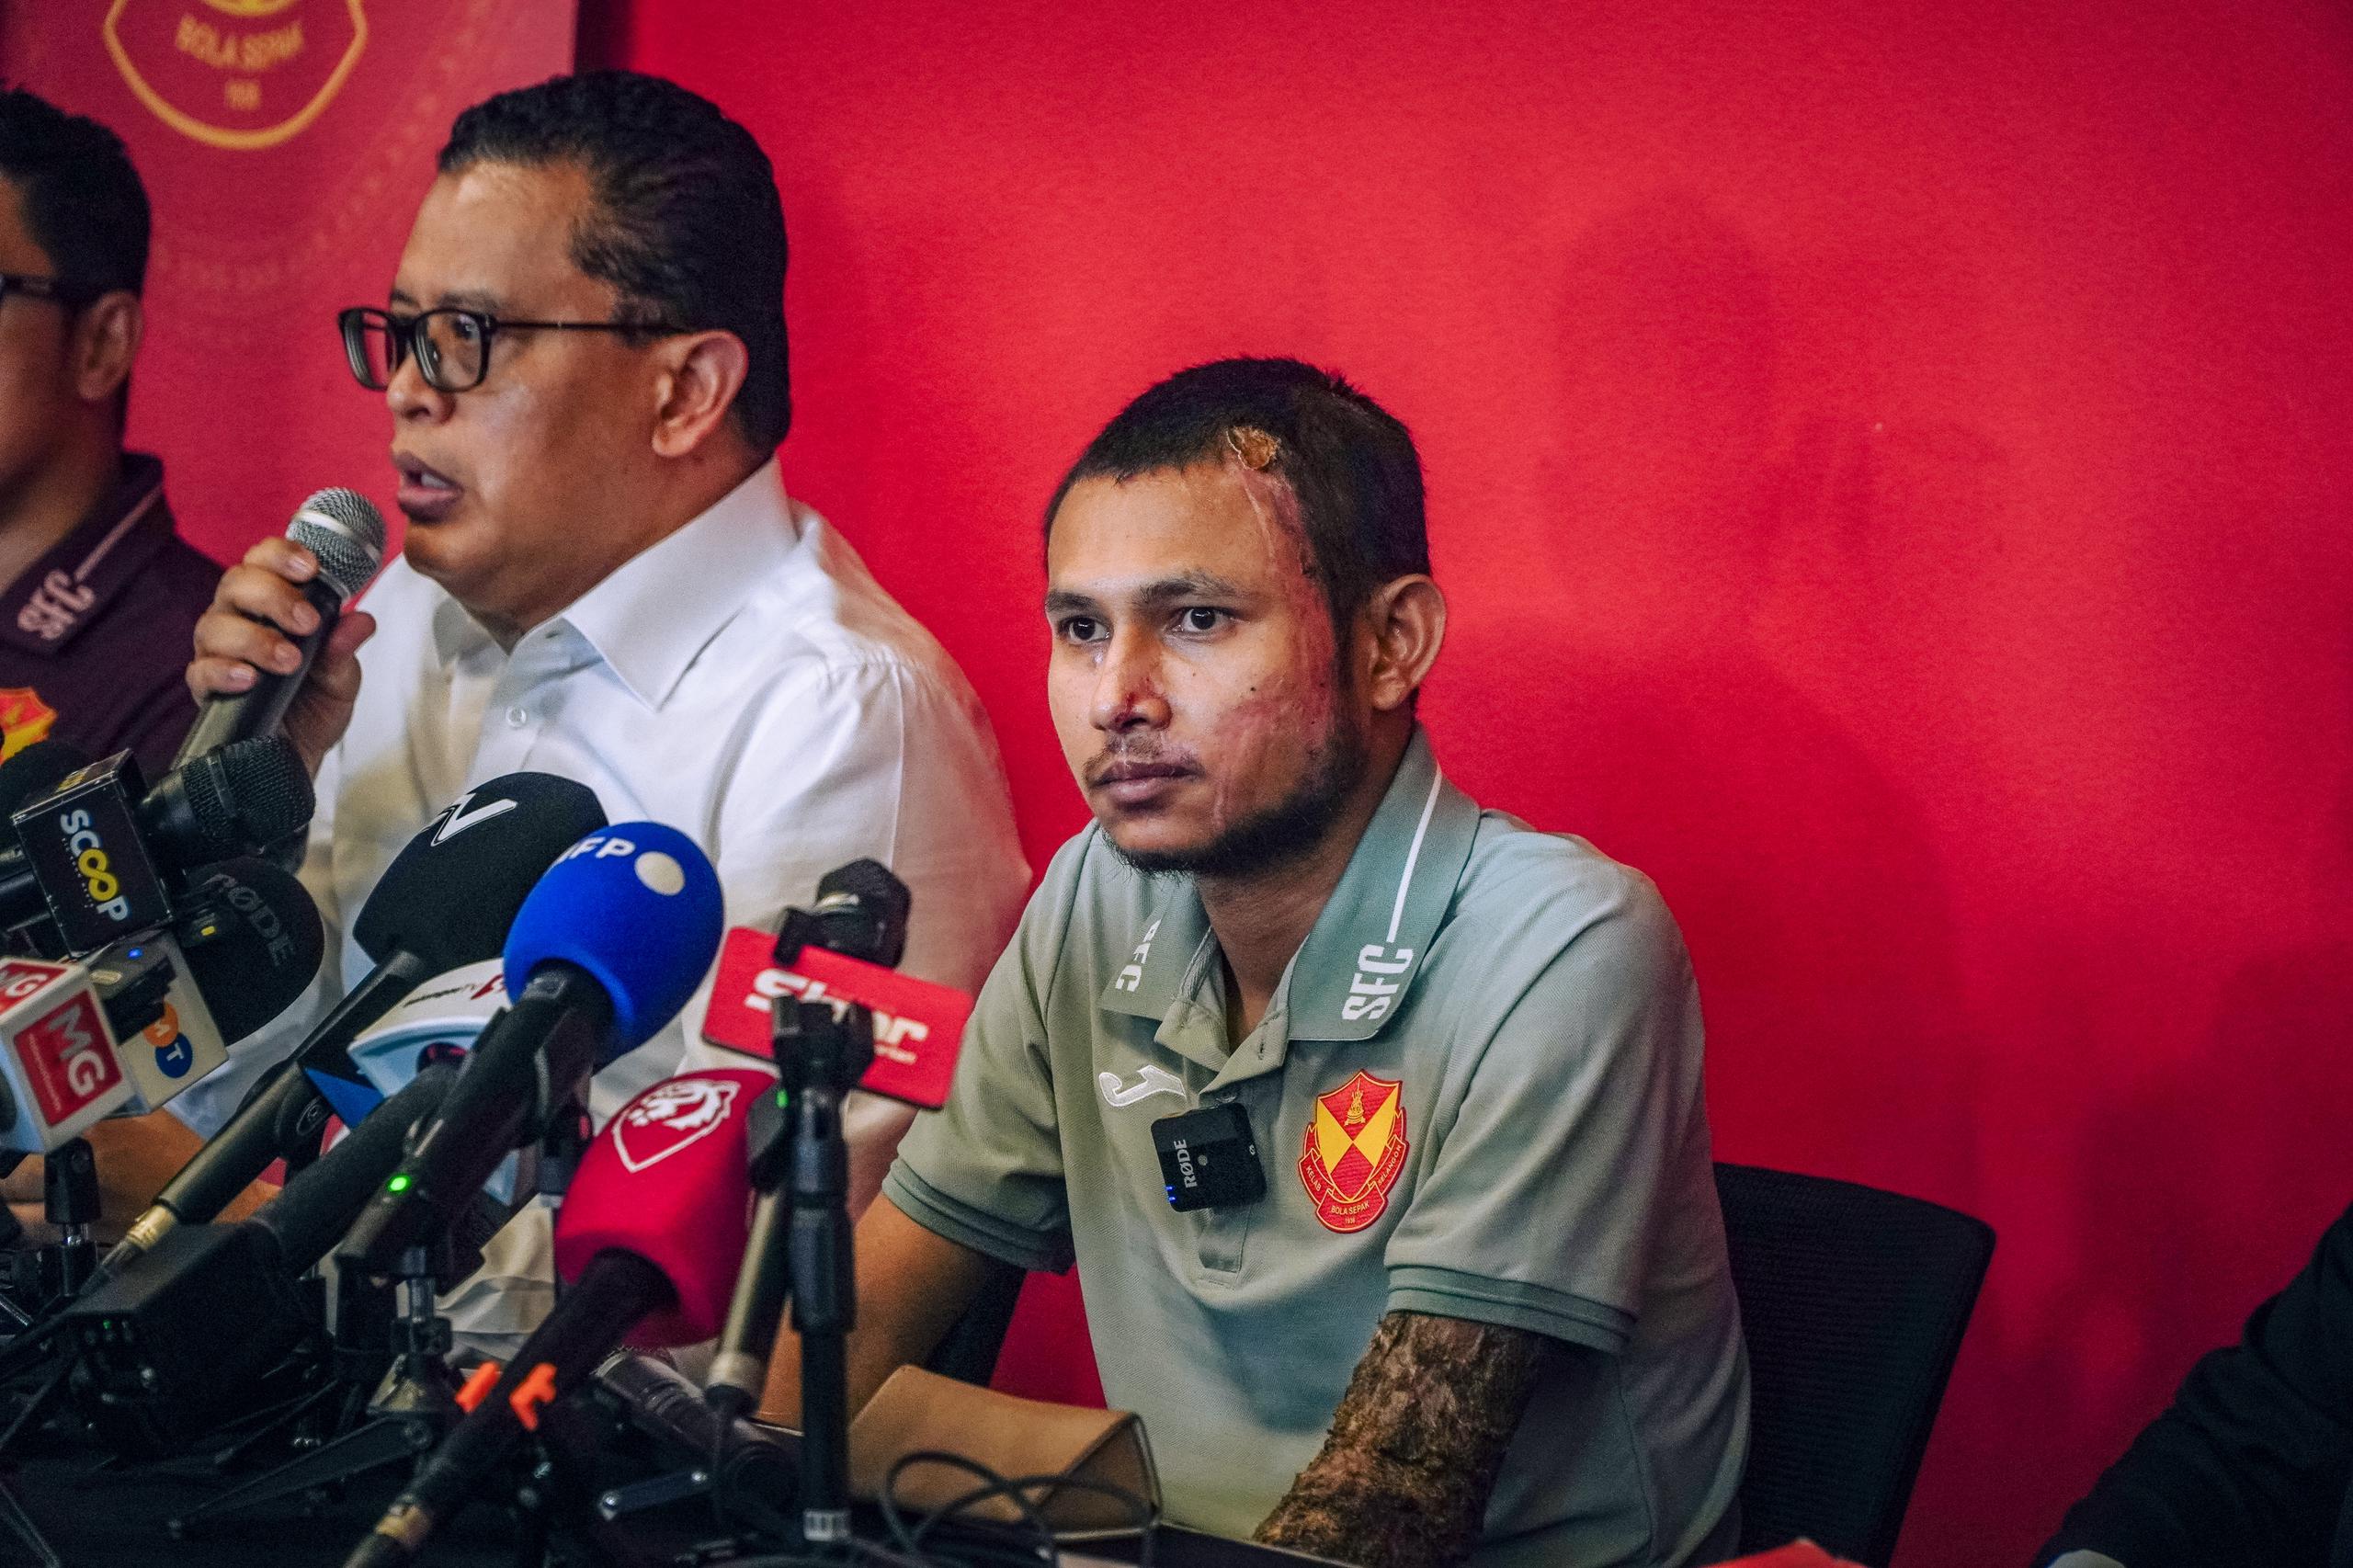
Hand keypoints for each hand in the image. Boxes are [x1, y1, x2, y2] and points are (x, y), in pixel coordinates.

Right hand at [186, 536, 375, 774]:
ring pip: (215, 625)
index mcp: (270, 603)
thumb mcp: (340, 678)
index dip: (282, 555)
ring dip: (255, 638)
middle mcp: (238, 619)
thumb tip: (360, 621)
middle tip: (307, 622)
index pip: (264, 561)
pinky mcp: (205, 688)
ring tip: (288, 660)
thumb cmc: (315, 703)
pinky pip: (201, 671)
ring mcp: (217, 652)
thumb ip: (343, 649)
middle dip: (273, 596)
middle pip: (237, 583)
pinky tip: (249, 678)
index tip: (311, 568)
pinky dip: (224, 671)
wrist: (299, 756)